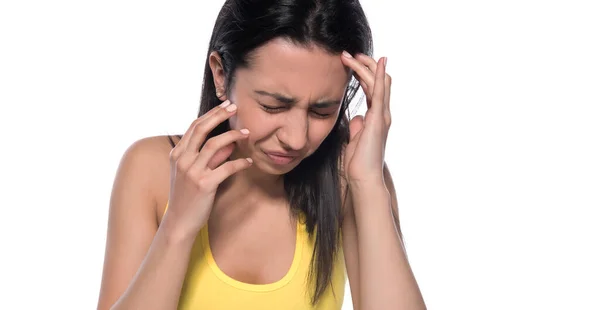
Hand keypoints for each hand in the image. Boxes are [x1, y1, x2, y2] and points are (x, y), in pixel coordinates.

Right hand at [164, 100, 252, 238]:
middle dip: (219, 115)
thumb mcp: (192, 173)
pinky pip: (226, 168)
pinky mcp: (204, 184)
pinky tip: (249, 161)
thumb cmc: (187, 196)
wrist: (179, 222)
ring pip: (214, 145)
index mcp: (177, 154)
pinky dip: (240, 162)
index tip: (225, 106)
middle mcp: (182, 160)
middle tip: (235, 108)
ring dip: (232, 136)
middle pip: (201, 129)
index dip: (211, 114)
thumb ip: (208, 157)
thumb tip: (229, 144)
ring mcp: (192, 172)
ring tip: (247, 133)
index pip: (194, 127)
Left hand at [340, 52, 391, 184]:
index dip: (363, 75)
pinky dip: (380, 75)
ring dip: (365, 66)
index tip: (349, 64)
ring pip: (377, 83)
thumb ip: (356, 128)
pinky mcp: (379, 119)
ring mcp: (382, 116)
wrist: (363, 178)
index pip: (372, 90)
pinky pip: (381, 92)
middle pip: (377, 82)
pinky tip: (379, 62)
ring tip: (350, 55)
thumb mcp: (354, 141)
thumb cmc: (358, 164)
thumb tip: (356, 118)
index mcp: (375, 119)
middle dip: (364, 66)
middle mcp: (381, 115)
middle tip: (349, 54)